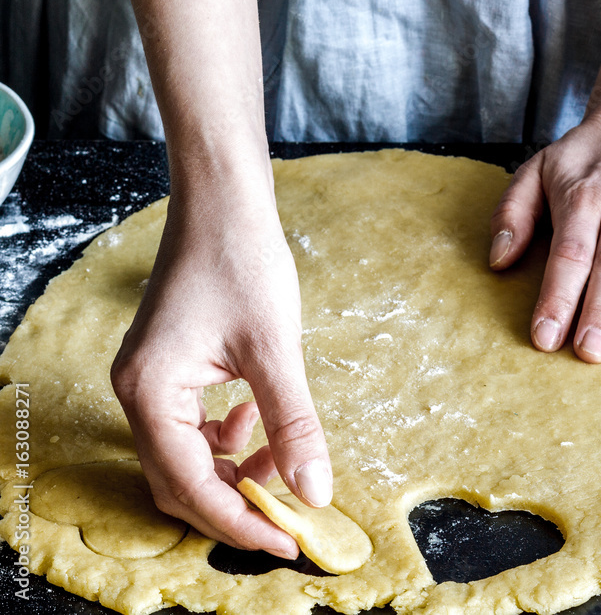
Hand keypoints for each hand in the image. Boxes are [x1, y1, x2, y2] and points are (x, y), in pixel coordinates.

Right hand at [111, 178, 331, 557]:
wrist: (224, 204)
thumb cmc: (242, 261)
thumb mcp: (275, 350)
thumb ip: (292, 424)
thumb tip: (315, 491)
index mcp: (151, 393)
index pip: (189, 485)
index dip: (238, 521)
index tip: (287, 542)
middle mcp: (139, 393)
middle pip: (179, 481)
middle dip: (234, 505)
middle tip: (288, 522)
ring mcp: (150, 381)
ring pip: (187, 457)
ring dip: (232, 471)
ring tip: (280, 465)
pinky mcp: (170, 369)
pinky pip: (192, 427)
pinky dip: (227, 439)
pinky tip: (259, 425)